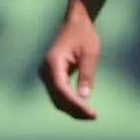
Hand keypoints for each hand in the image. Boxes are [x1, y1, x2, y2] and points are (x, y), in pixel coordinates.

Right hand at [40, 5, 100, 120]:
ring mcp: (46, 74)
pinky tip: (81, 106)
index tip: (90, 112)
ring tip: (89, 114)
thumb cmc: (83, 35)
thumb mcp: (89, 53)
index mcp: (53, 62)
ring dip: (71, 108)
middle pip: (57, 97)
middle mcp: (46, 70)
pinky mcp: (51, 76)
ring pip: (56, 98)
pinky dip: (68, 102)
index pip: (61, 89)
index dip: (75, 103)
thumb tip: (85, 97)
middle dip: (74, 109)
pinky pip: (57, 94)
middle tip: (93, 116)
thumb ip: (87, 74)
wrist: (74, 23)